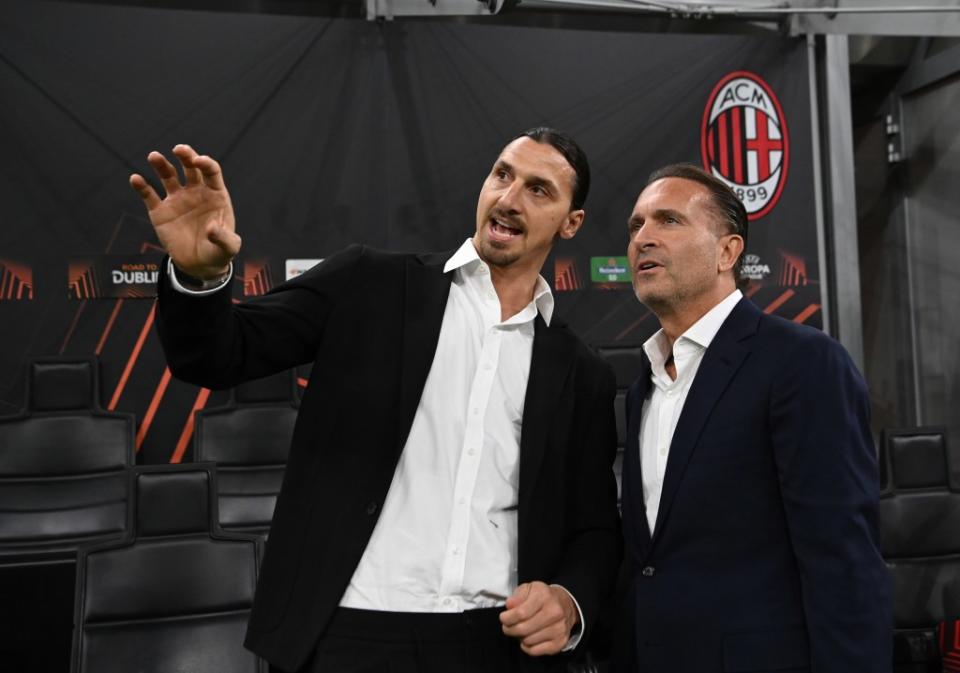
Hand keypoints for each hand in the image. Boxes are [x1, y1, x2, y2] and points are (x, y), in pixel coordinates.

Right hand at [130, 144, 240, 279]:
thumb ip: (224, 238)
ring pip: (168, 176)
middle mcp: (195, 192)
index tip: (198, 161)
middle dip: (185, 156)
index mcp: (215, 194)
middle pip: (190, 167)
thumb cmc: (218, 252)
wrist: (200, 265)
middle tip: (178, 149)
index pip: (211, 172)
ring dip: (161, 164)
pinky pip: (149, 195)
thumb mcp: (228, 248)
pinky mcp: (160, 211)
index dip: (206, 163)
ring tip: (154, 156)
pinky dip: (142, 186)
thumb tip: (212, 229)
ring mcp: (177, 199)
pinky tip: (136, 179)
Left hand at [499, 581, 578, 655]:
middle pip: (524, 629)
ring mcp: (559, 628)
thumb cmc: (543, 597)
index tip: (503, 618)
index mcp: (544, 596)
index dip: (507, 618)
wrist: (566, 604)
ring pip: (528, 641)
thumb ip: (517, 596)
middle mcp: (555, 612)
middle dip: (510, 629)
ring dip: (519, 638)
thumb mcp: (529, 589)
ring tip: (521, 630)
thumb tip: (510, 606)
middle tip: (507, 627)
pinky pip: (536, 651)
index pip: (521, 613)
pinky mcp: (560, 641)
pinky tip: (528, 639)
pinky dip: (527, 647)